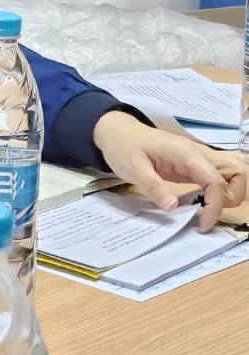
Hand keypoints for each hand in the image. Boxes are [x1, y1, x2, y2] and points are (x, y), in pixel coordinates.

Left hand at [93, 111, 247, 230]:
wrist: (117, 131)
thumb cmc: (123, 146)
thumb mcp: (132, 167)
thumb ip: (153, 186)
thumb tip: (173, 207)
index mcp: (187, 153)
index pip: (216, 180)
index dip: (216, 205)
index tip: (203, 224)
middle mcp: (199, 153)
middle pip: (238, 172)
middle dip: (231, 196)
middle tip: (207, 212)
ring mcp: (199, 158)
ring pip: (234, 172)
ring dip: (229, 193)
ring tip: (207, 207)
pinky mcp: (196, 165)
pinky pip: (220, 176)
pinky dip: (220, 190)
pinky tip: (202, 202)